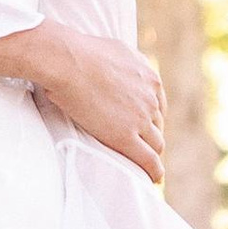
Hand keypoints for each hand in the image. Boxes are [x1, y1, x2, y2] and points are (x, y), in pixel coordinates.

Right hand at [34, 30, 165, 182]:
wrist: (68, 61)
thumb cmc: (80, 52)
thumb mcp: (116, 49)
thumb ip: (126, 62)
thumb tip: (119, 64)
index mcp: (149, 77)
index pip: (159, 105)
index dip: (151, 118)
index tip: (145, 127)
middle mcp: (150, 98)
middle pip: (158, 125)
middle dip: (151, 136)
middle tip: (143, 147)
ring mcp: (140, 118)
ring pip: (156, 144)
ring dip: (152, 154)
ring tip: (147, 166)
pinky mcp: (126, 136)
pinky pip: (148, 160)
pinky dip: (154, 171)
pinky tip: (153, 178)